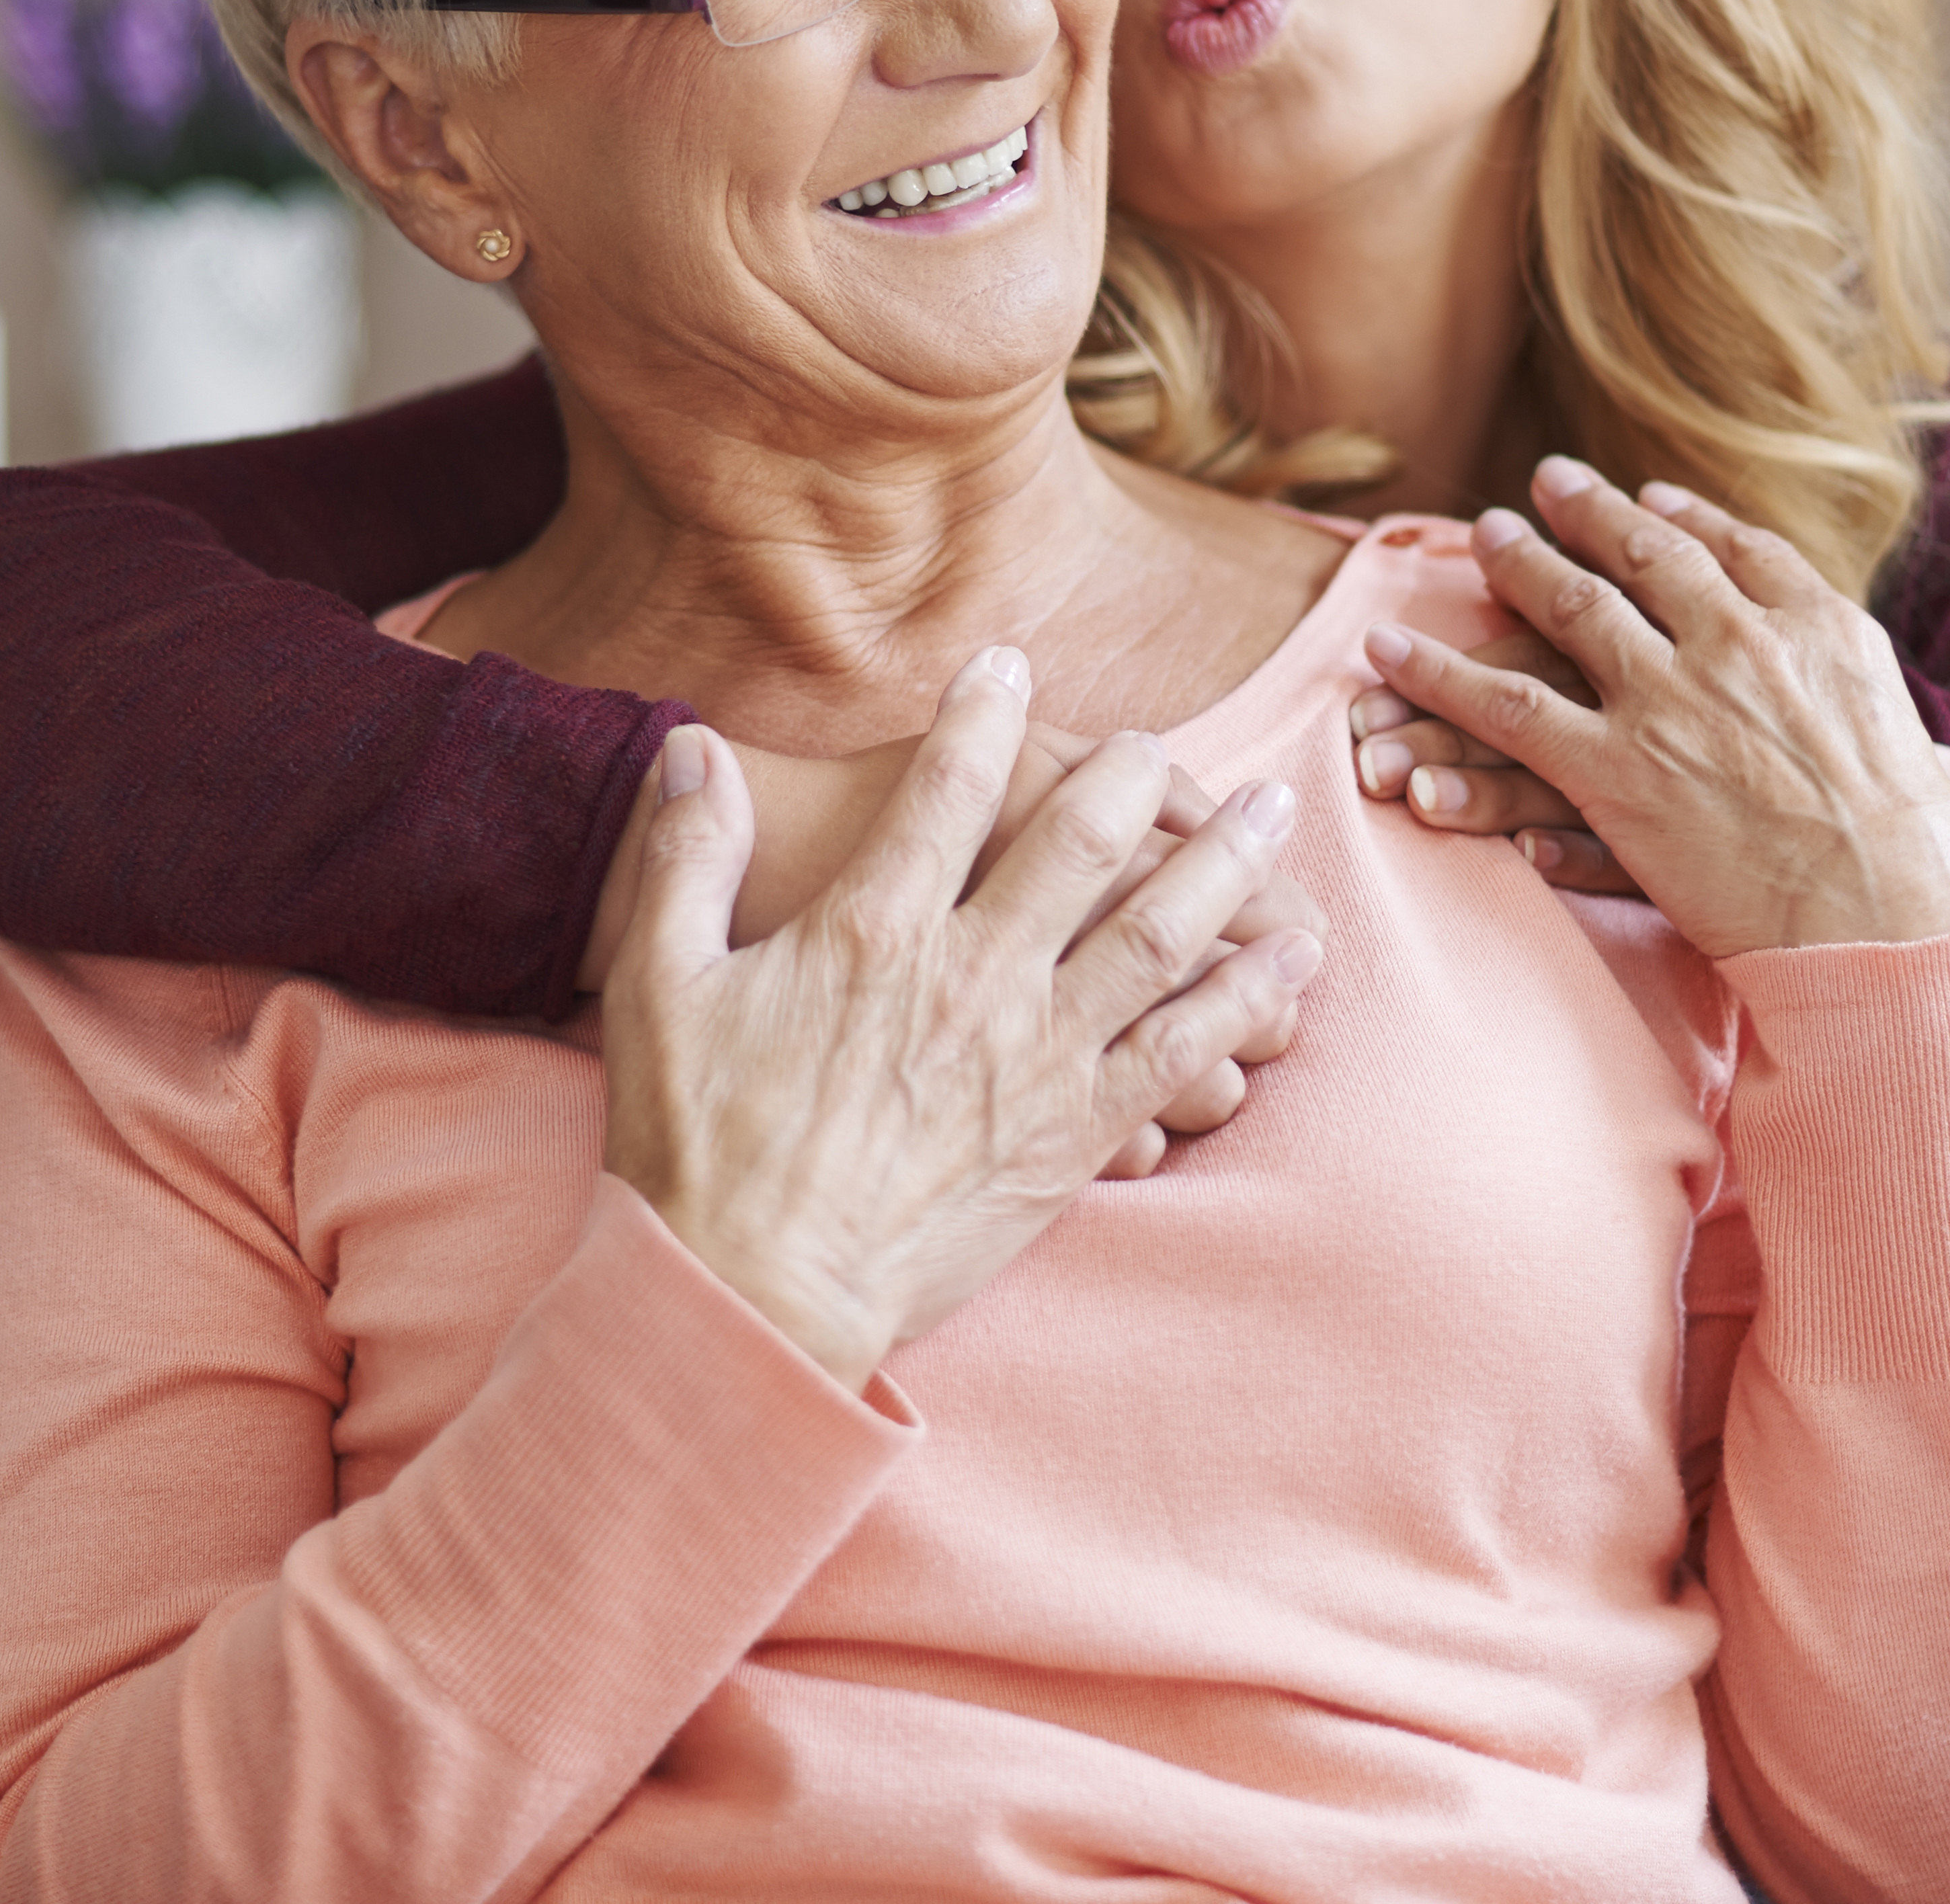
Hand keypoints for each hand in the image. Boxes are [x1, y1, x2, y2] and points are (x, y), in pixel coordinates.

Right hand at [584, 719, 1319, 1163]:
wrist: (753, 1290)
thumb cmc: (696, 1144)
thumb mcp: (660, 984)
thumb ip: (685, 856)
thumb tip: (692, 746)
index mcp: (871, 931)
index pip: (947, 785)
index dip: (982, 710)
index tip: (1006, 659)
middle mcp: (969, 980)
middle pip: (1080, 845)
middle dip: (1132, 775)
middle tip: (1158, 739)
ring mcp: (1030, 1059)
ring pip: (1155, 937)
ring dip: (1224, 868)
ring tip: (1272, 815)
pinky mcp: (1068, 1138)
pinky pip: (1175, 1055)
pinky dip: (1239, 1002)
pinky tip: (1289, 964)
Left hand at [1357, 459, 1949, 957]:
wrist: (1890, 914)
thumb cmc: (1911, 841)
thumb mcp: (1902, 725)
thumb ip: (1842, 671)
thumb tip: (1827, 647)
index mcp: (1803, 628)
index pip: (1726, 550)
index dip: (1671, 520)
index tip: (1636, 496)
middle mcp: (1729, 647)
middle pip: (1636, 564)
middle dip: (1582, 520)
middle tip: (1536, 491)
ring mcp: (1667, 709)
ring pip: (1562, 620)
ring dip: (1511, 575)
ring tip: (1469, 549)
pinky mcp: (1616, 778)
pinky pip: (1507, 717)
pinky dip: (1444, 683)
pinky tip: (1391, 659)